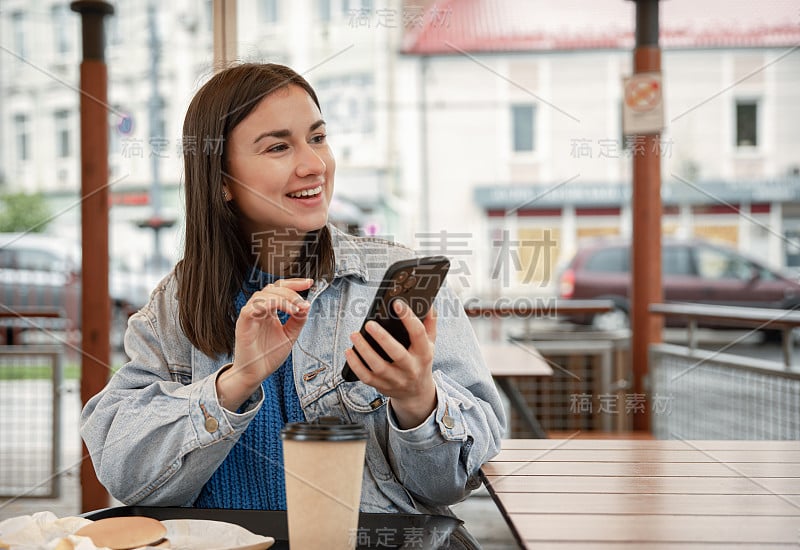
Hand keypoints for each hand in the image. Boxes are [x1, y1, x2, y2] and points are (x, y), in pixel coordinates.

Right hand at [216, 277, 312, 410]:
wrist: (255, 374)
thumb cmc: (268, 355)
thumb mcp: (290, 335)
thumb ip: (298, 320)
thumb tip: (306, 305)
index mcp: (269, 310)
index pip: (280, 289)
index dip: (294, 284)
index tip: (309, 283)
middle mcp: (258, 310)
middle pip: (272, 288)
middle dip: (291, 291)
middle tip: (303, 302)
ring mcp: (250, 315)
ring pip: (262, 295)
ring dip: (282, 298)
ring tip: (295, 309)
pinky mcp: (243, 324)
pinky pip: (251, 308)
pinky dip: (268, 305)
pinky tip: (282, 312)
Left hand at [344, 300, 437, 428]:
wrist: (416, 393)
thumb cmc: (420, 361)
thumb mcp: (430, 344)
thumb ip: (429, 323)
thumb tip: (428, 304)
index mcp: (424, 353)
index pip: (418, 334)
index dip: (408, 318)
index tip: (397, 304)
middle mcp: (411, 368)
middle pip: (397, 354)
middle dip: (382, 338)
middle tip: (369, 324)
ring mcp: (396, 379)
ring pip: (378, 366)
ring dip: (364, 350)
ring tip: (355, 334)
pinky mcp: (382, 386)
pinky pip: (366, 377)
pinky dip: (356, 365)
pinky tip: (349, 351)